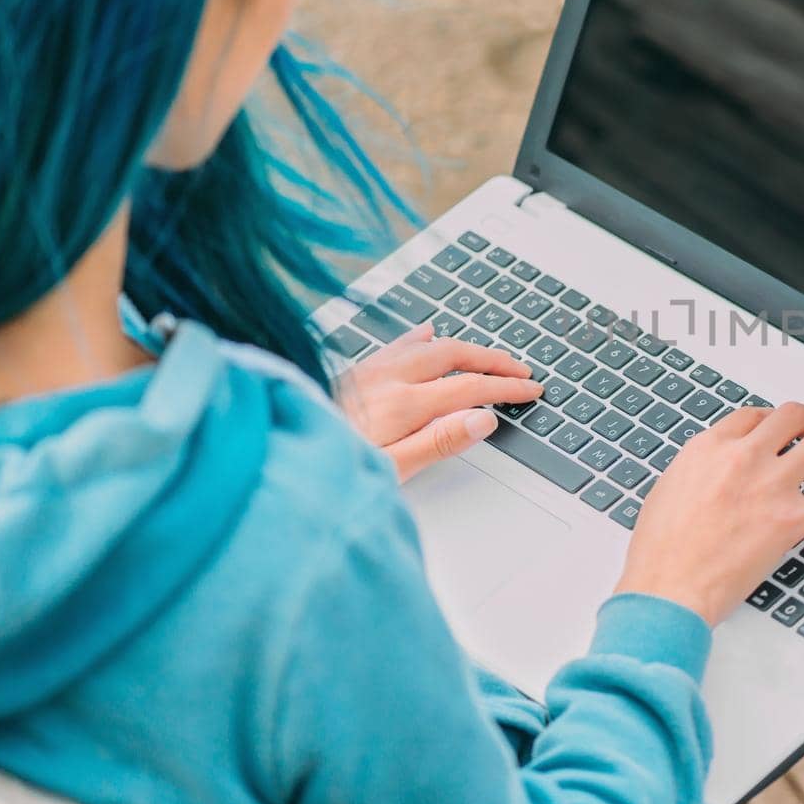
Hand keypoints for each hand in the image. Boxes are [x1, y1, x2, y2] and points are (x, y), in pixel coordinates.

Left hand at [338, 324, 543, 480]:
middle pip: (454, 357)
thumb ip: (438, 442)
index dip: (505, 388)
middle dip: (493, 361)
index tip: (530, 390)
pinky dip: (419, 336)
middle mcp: (386, 379)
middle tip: (520, 370)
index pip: (470, 388)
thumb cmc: (328, 472)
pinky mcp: (349, 374)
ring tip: (487, 353)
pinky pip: (395, 343)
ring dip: (463, 347)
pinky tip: (426, 331)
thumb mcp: (391, 471)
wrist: (272, 456)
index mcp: (403, 405)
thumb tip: (483, 418)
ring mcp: (366, 372)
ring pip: (427, 345)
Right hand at [615, 402, 803, 625]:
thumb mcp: (668, 491)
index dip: (770, 419)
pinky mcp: (790, 521)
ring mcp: (770, 487)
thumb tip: (714, 469)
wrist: (668, 588)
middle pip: (791, 417)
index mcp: (709, 449)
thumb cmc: (661, 552)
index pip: (752, 416)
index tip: (776, 428)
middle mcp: (743, 459)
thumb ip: (698, 471)